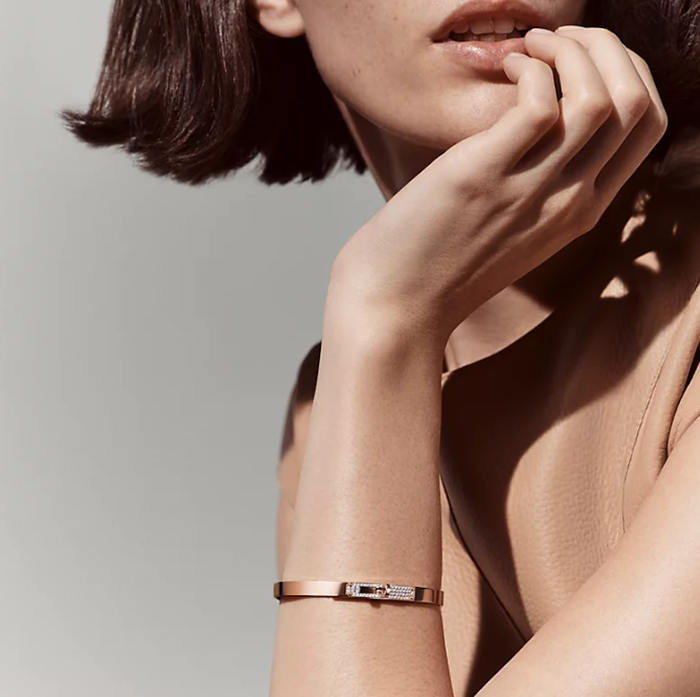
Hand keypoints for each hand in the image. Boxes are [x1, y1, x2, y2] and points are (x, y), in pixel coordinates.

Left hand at [329, 26, 667, 346]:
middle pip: (637, 104)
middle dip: (610, 49)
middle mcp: (570, 203)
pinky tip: (505, 65)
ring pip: (599, 98)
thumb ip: (544, 184)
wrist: (398, 305)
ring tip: (530, 46)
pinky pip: (538, 105)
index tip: (587, 58)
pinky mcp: (483, 177)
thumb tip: (547, 119)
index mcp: (582, 212)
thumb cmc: (444, 262)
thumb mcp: (515, 227)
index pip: (648, 127)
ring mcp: (531, 193)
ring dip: (571, 50)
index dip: (632, 73)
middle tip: (560, 38)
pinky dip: (530, 68)